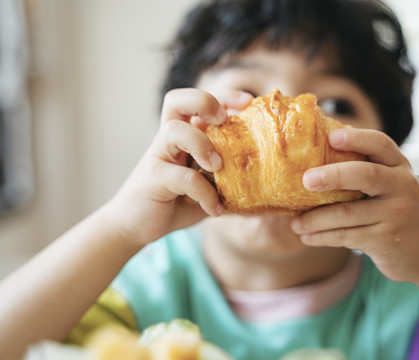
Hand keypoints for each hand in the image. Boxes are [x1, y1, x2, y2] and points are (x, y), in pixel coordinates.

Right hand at [105, 88, 252, 247]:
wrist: (137, 226)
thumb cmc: (177, 201)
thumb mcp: (208, 185)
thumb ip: (229, 177)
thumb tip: (268, 181)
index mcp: (184, 135)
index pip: (199, 102)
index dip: (224, 95)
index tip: (248, 102)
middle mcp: (168, 139)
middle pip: (177, 100)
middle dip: (203, 102)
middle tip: (223, 120)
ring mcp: (158, 156)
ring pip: (174, 130)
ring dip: (201, 143)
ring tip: (218, 166)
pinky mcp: (153, 179)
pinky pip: (182, 177)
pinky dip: (205, 193)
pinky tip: (216, 209)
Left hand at [290, 128, 418, 282]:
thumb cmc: (394, 210)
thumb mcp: (390, 185)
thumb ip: (364, 169)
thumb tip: (313, 155)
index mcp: (400, 166)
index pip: (380, 144)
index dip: (356, 138)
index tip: (330, 137)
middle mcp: (402, 186)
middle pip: (366, 175)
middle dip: (332, 175)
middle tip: (305, 180)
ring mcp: (396, 215)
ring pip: (347, 213)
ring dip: (315, 219)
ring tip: (294, 223)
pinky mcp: (386, 240)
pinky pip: (346, 236)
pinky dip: (321, 236)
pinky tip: (306, 236)